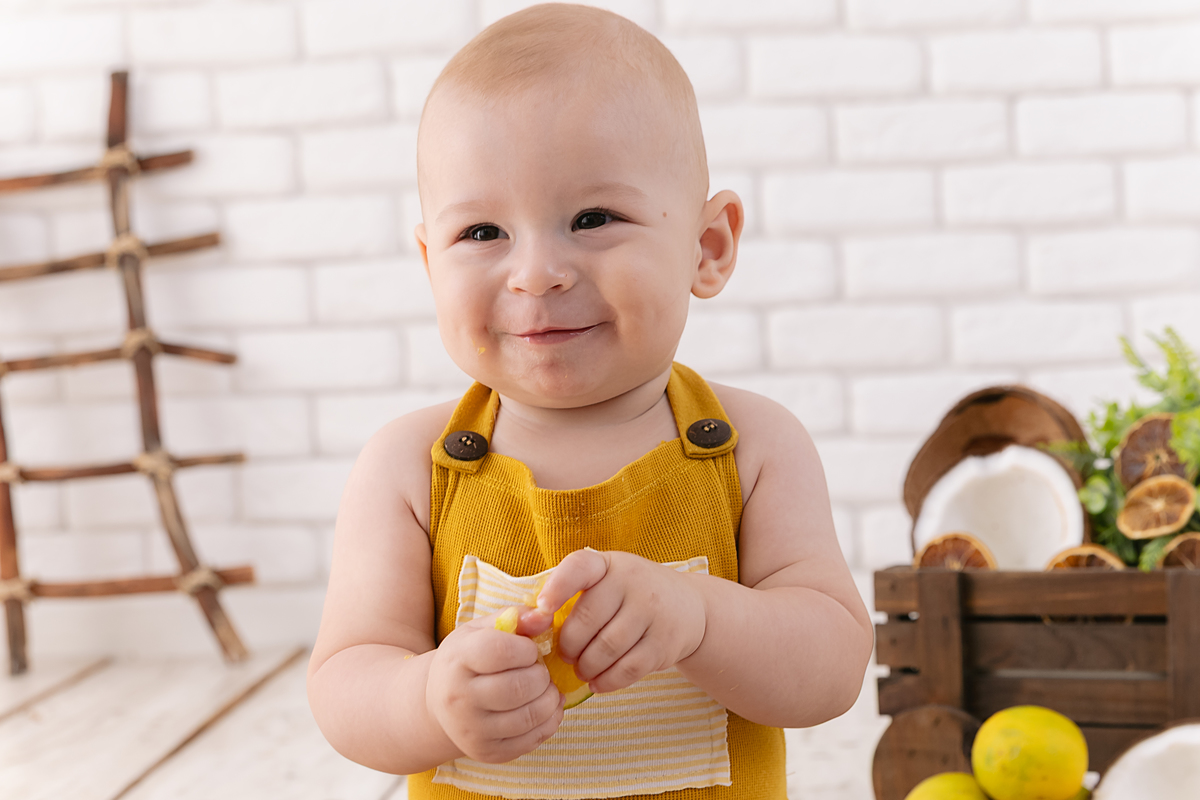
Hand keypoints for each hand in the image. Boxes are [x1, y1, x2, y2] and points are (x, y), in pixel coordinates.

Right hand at [426, 611, 563, 762]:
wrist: (437, 704)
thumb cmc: (466, 660)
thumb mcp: (481, 631)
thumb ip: (516, 618)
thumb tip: (546, 616)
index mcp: (457, 660)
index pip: (501, 652)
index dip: (527, 649)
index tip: (529, 650)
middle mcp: (459, 699)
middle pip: (519, 687)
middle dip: (541, 676)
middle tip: (540, 671)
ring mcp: (472, 731)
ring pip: (530, 716)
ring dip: (550, 699)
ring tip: (546, 688)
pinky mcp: (487, 752)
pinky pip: (532, 740)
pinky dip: (550, 721)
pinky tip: (545, 707)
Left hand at [534, 550, 706, 693]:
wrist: (689, 608)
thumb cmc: (630, 595)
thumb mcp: (607, 580)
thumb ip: (573, 594)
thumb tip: (531, 624)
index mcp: (609, 565)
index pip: (579, 567)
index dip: (557, 588)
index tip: (541, 609)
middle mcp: (632, 582)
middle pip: (586, 621)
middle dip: (568, 646)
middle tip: (565, 656)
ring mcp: (652, 612)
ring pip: (605, 649)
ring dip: (586, 666)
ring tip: (581, 669)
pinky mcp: (665, 643)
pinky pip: (627, 670)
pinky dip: (606, 681)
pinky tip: (598, 681)